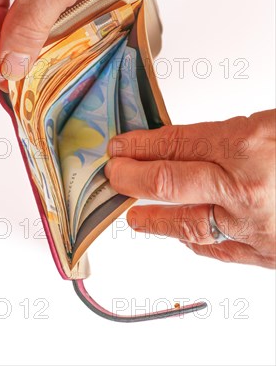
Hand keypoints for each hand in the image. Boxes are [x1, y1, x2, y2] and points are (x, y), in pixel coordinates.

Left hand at [105, 110, 275, 267]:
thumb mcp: (272, 124)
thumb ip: (230, 134)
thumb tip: (190, 141)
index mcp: (245, 145)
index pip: (174, 144)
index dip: (140, 145)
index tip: (121, 146)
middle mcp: (243, 186)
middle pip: (168, 182)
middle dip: (131, 176)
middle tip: (114, 174)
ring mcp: (253, 224)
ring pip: (187, 224)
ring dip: (154, 220)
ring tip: (134, 217)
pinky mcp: (266, 251)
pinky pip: (220, 250)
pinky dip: (198, 243)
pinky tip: (184, 237)